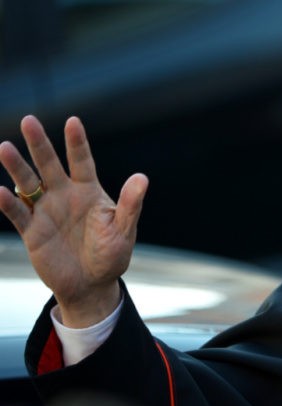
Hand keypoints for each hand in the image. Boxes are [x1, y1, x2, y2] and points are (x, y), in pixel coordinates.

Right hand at [0, 116, 147, 327]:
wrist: (92, 284)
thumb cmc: (112, 255)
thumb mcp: (124, 230)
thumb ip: (131, 205)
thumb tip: (142, 178)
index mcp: (89, 192)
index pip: (82, 162)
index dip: (77, 143)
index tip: (73, 121)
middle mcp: (65, 196)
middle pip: (49, 164)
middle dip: (40, 144)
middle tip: (29, 120)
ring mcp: (46, 211)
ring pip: (28, 183)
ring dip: (17, 167)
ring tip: (5, 148)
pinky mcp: (32, 230)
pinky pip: (17, 213)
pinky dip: (8, 203)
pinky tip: (0, 192)